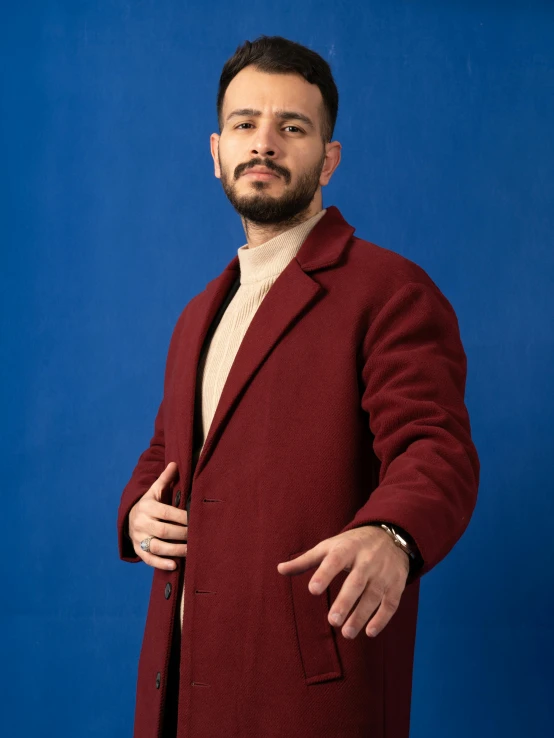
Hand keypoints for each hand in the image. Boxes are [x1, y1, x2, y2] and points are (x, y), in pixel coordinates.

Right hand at [128, 462, 187, 570]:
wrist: (129, 517)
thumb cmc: (150, 503)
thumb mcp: (155, 490)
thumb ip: (165, 479)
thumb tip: (175, 463)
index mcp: (147, 506)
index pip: (166, 513)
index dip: (182, 517)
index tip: (196, 520)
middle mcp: (141, 523)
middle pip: (163, 531)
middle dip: (182, 534)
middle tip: (197, 536)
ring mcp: (139, 538)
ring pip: (157, 546)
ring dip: (175, 550)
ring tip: (190, 551)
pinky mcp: (138, 550)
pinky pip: (148, 559)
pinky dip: (161, 563)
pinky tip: (174, 565)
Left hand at [277, 526, 408, 638]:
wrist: (390, 535)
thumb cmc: (351, 544)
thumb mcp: (329, 546)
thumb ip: (306, 560)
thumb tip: (279, 569)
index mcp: (347, 548)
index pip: (335, 560)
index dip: (324, 574)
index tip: (312, 590)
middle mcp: (367, 560)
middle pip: (357, 581)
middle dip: (346, 601)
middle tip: (332, 621)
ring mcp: (383, 573)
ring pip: (374, 595)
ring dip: (361, 615)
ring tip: (347, 633)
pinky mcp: (396, 585)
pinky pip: (391, 603)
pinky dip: (382, 619)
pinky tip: (369, 632)